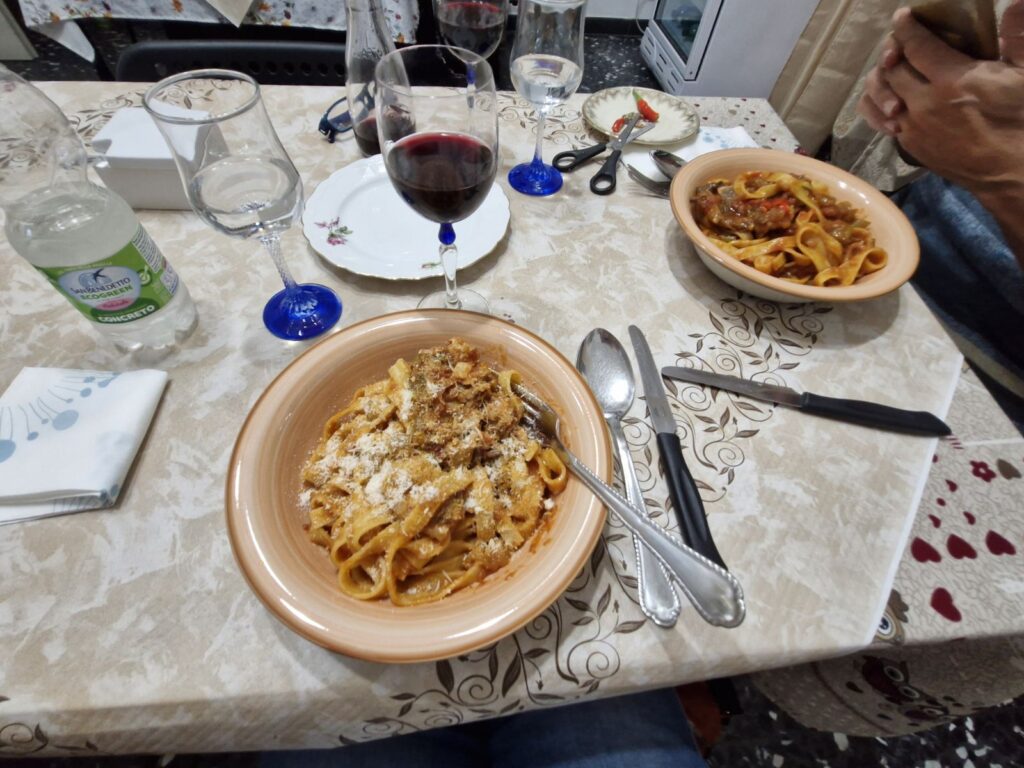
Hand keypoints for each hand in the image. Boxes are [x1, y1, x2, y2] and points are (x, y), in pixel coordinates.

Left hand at [859, 2, 1023, 197]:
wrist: (1012, 172)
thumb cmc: (1022, 120)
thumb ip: (1018, 37)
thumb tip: (1014, 2)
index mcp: (952, 79)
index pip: (916, 46)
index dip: (906, 28)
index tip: (903, 17)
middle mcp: (924, 102)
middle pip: (891, 70)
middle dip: (892, 52)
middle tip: (900, 43)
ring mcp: (914, 126)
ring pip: (880, 96)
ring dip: (883, 80)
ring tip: (892, 69)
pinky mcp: (910, 146)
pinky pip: (881, 121)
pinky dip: (881, 106)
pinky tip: (891, 98)